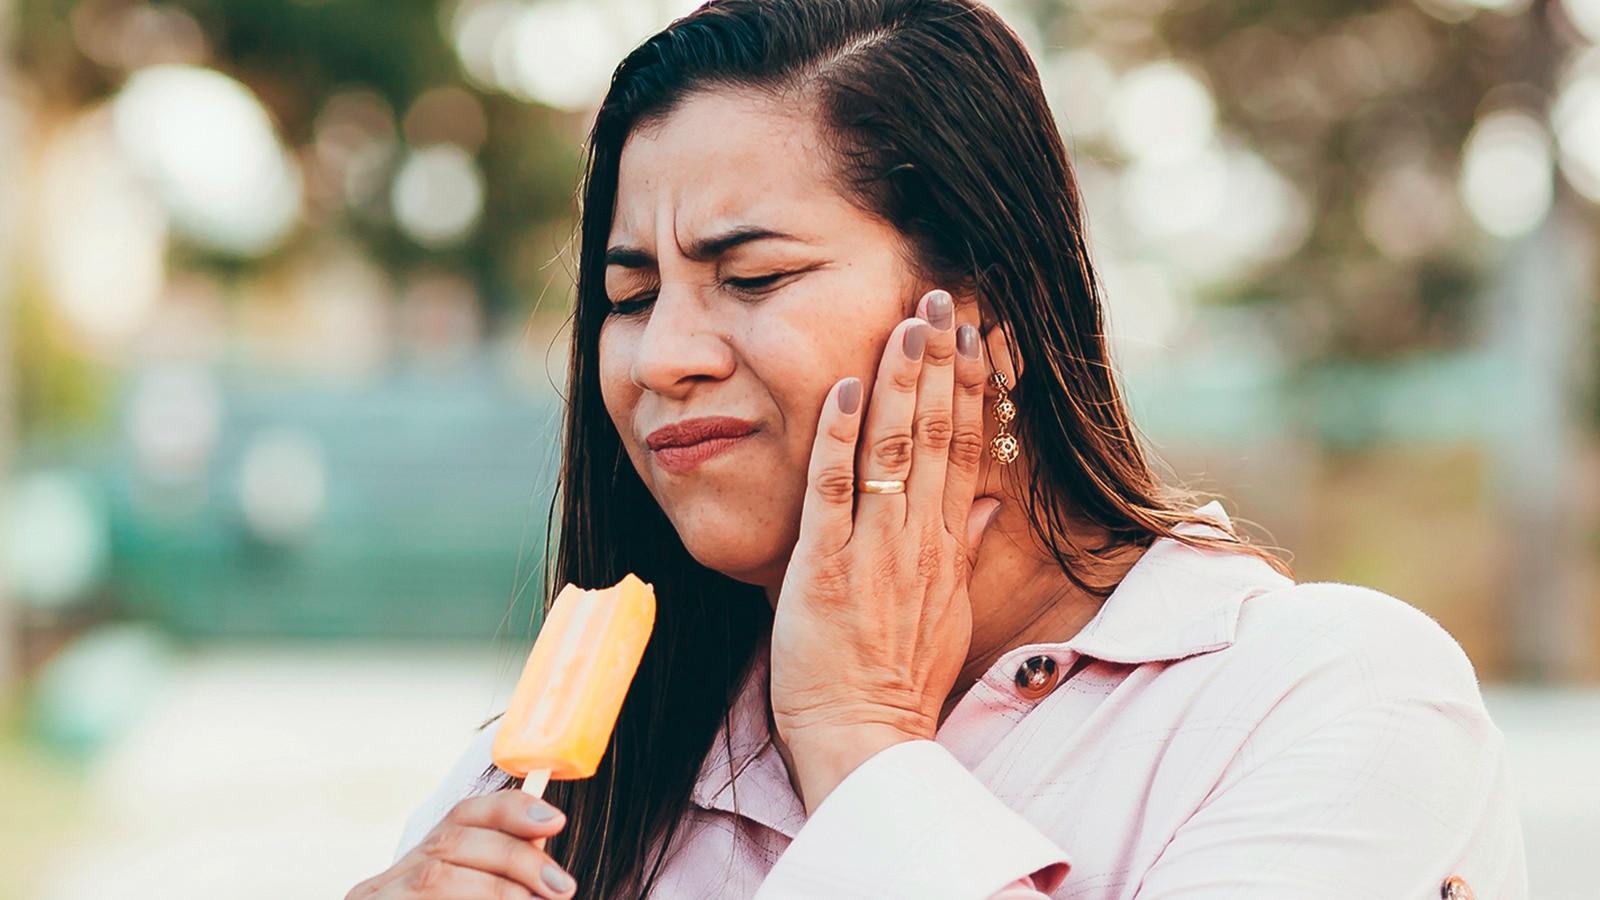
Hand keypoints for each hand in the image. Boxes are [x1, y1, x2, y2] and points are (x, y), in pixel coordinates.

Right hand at [346, 792, 576, 899]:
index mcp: (418, 869)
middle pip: (452, 842)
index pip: (462, 815)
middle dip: (516, 859)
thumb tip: (552, 876)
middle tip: (562, 887)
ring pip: (436, 876)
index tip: (555, 821)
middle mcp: (388, 883)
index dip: (508, 810)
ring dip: (497, 888)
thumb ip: (504, 888)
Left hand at [769, 288, 995, 813]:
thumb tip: (983, 505)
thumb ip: (962, 553)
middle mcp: (919, 540)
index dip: (969, 386)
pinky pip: (834, 494)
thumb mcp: (947, 617)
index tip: (972, 332)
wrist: (866, 742)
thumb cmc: (897, 684)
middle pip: (936, 434)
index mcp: (945, 548)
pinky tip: (843, 389)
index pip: (966, 449)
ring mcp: (875, 553)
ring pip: (894, 451)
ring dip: (900, 382)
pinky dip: (838, 440)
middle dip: (939, 361)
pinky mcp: (826, 570)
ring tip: (908, 321)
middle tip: (940, 296)